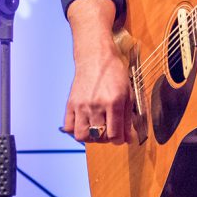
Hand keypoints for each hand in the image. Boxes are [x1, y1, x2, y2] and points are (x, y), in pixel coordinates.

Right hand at [63, 0, 130, 144]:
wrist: (95, 56)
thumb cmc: (114, 72)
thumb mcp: (128, 92)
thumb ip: (128, 116)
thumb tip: (128, 138)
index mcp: (114, 102)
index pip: (115, 135)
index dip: (120, 140)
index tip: (121, 136)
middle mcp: (96, 105)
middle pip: (100, 137)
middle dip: (107, 139)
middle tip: (110, 131)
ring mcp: (81, 105)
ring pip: (82, 136)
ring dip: (91, 138)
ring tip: (96, 130)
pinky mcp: (71, 103)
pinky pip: (69, 127)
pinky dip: (75, 131)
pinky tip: (84, 125)